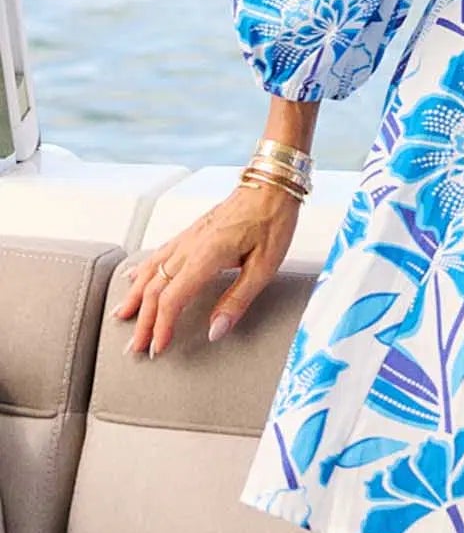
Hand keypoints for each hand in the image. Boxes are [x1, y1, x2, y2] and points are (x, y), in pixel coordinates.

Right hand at [112, 181, 300, 357]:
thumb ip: (237, 301)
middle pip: (155, 289)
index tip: (158, 348)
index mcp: (206, 256)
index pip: (173, 298)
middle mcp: (189, 246)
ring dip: (135, 298)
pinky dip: (141, 271)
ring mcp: (187, 237)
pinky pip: (157, 254)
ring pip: (150, 271)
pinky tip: (131, 279)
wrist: (270, 184)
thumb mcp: (265, 267)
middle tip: (136, 348)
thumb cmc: (272, 221)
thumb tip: (215, 331)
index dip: (162, 326)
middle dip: (143, 321)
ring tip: (122, 318)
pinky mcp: (190, 232)